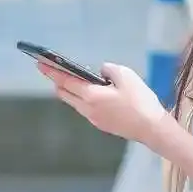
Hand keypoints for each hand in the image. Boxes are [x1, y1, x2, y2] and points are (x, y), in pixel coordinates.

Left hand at [38, 61, 166, 145]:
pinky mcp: (102, 124)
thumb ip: (108, 69)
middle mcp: (87, 109)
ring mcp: (94, 119)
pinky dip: (83, 98)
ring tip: (74, 80)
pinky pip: (86, 108)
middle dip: (57, 81)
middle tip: (53, 70)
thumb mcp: (126, 75)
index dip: (51, 71)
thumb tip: (100, 72)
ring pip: (75, 102)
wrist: (152, 128)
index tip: (40, 63)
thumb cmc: (140, 101)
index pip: (65, 81)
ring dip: (70, 91)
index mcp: (91, 95)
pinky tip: (94, 93)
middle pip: (65, 94)